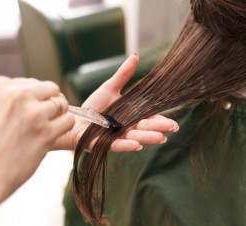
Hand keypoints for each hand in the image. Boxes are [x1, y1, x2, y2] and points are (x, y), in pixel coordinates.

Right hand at [0, 76, 73, 204]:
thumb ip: (8, 97)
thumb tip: (28, 90)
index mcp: (1, 88)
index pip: (31, 83)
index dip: (36, 96)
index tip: (32, 107)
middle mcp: (18, 97)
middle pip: (51, 88)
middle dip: (52, 100)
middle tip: (46, 114)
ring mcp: (33, 115)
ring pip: (62, 104)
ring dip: (60, 114)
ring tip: (49, 124)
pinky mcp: (46, 134)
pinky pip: (69, 120)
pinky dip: (65, 125)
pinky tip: (54, 133)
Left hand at [53, 53, 178, 151]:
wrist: (75, 118)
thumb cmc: (93, 106)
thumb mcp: (109, 88)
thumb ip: (123, 75)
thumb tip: (136, 54)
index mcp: (130, 117)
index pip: (149, 118)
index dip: (161, 121)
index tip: (175, 123)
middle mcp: (126, 128)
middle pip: (144, 128)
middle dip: (158, 129)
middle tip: (173, 128)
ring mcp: (116, 137)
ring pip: (134, 137)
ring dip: (147, 138)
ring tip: (161, 138)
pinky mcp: (104, 144)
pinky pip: (117, 145)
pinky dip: (126, 145)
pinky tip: (137, 145)